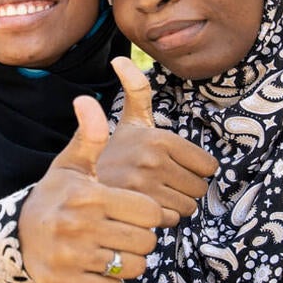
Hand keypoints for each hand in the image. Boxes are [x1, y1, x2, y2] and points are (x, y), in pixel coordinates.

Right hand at [18, 94, 164, 282]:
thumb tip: (87, 99)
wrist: (15, 235)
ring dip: (127, 261)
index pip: (150, 212)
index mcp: (90, 195)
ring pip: (133, 267)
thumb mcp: (71, 165)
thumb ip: (90, 135)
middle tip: (122, 232)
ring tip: (111, 248)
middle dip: (139, 238)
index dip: (146, 213)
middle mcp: (80, 226)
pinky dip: (110, 281)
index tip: (130, 211)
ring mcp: (73, 257)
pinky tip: (96, 266)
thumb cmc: (55, 195)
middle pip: (146, 241)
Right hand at [96, 56, 217, 226]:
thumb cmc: (111, 156)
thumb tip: (120, 59)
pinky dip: (160, 222)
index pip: (208, 166)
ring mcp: (145, 190)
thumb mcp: (127, 123)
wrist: (74, 191)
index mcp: (158, 139)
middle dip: (183, 190)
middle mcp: (152, 162)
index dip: (192, 169)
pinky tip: (141, 211)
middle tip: (159, 185)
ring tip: (150, 197)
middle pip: (199, 189)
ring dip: (173, 207)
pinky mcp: (138, 214)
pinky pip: (171, 223)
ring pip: (187, 209)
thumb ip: (136, 92)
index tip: (171, 168)